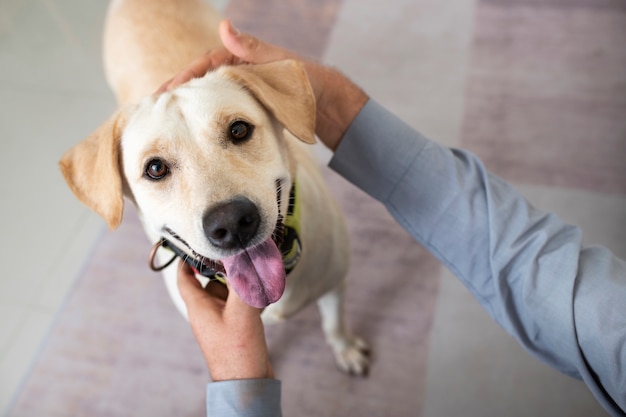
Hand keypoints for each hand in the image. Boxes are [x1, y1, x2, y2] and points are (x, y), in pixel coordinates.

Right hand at [158, 20, 368, 150]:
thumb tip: (224, 26)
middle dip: (176, 97)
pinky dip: (205, 124)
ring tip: (164, 127)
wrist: (329, 107)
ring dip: (187, 113)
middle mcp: (236, 75)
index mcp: (239, 60)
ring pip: (207, 103)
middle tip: (151, 112)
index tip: (162, 94)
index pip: (202, 66)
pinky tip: (194, 137)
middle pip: (199, 86)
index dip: (181, 80)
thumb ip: (251, 49)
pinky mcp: (246, 112)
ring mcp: (240, 95)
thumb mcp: (278, 64)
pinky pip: (220, 117)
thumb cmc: (307, 82)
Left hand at [177, 262, 273, 380]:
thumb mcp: (241, 313)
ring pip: (229, 290)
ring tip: (258, 269)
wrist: (248, 383)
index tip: (196, 243)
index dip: (187, 259)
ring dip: (242, 281)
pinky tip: (265, 292)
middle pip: (211, 279)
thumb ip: (244, 284)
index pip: (185, 277)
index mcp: (199, 307)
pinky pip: (240, 303)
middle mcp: (208, 311)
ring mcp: (222, 319)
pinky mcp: (236, 326)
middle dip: (226, 266)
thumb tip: (249, 258)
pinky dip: (250, 295)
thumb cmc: (237, 353)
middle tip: (240, 251)